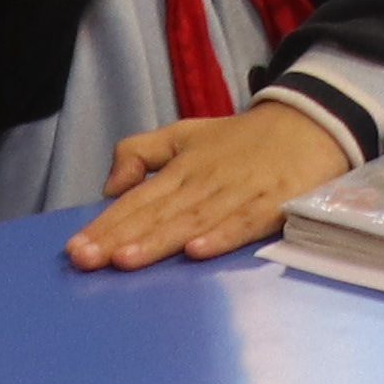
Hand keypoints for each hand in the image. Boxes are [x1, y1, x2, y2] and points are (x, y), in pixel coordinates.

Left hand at [69, 103, 355, 268]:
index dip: (106, 225)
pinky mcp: (271, 205)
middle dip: (119, 238)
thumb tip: (109, 186)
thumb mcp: (186, 134)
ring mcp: (237, 194)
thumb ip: (142, 152)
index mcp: (180, 168)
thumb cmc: (241, 139)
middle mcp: (202, 182)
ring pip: (191, 221)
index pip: (136, 201)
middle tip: (86, 261)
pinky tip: (196, 253)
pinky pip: (243, 224)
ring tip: (125, 260)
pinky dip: (220, 237)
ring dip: (158, 242)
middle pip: (156, 215)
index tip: (75, 249)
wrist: (309, 123)